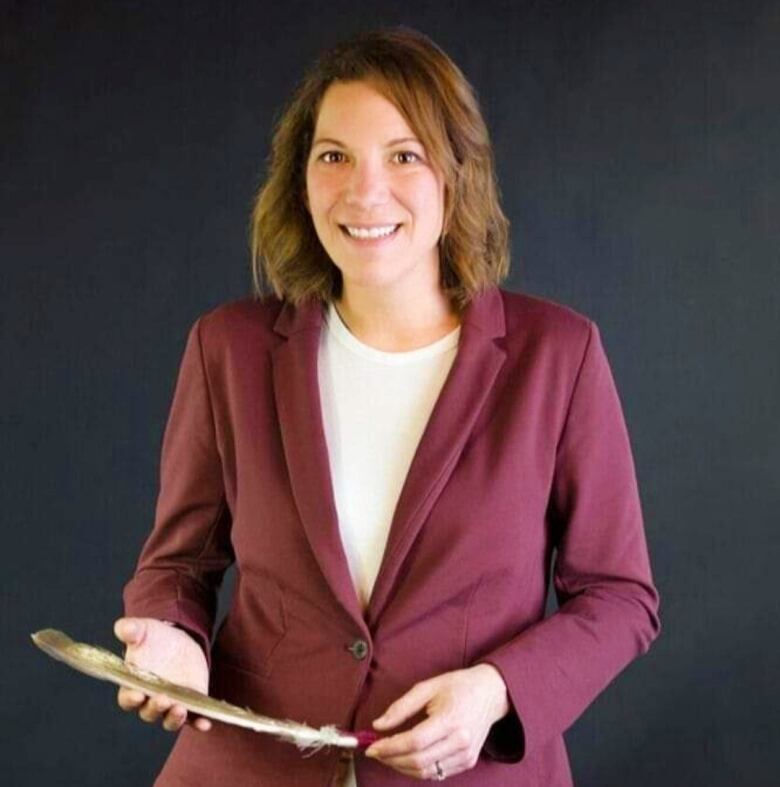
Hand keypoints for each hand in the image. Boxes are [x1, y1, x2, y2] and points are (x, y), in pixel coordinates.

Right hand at [113, 616, 211, 732]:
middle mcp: (150, 700)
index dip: (131, 698)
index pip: (128, 698)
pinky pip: (194, 718)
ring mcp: (171, 703)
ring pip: (170, 719)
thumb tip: (124, 627)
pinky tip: (205, 723)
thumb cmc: (154, 639)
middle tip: (163, 699)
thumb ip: (131, 629)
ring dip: (174, 718)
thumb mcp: (143, 630)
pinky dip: (199, 722)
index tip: (137, 694)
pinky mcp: (190, 703)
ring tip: (180, 709)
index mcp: (134, 686)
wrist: (178, 641)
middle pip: (149, 713)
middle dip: (155, 708)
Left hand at [364, 664, 509, 779]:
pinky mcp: (467, 762)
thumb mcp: (428, 687)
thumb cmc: (458, 685)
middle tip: (376, 751)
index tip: (371, 747)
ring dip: (402, 767)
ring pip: (427, 772)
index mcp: (450, 719)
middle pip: (418, 761)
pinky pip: (437, 774)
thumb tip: (378, 725)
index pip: (414, 742)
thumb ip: (401, 707)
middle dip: (392, 759)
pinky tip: (408, 758)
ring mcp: (466, 755)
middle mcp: (460, 741)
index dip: (389, 747)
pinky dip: (418, 770)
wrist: (491, 693)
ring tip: (389, 755)